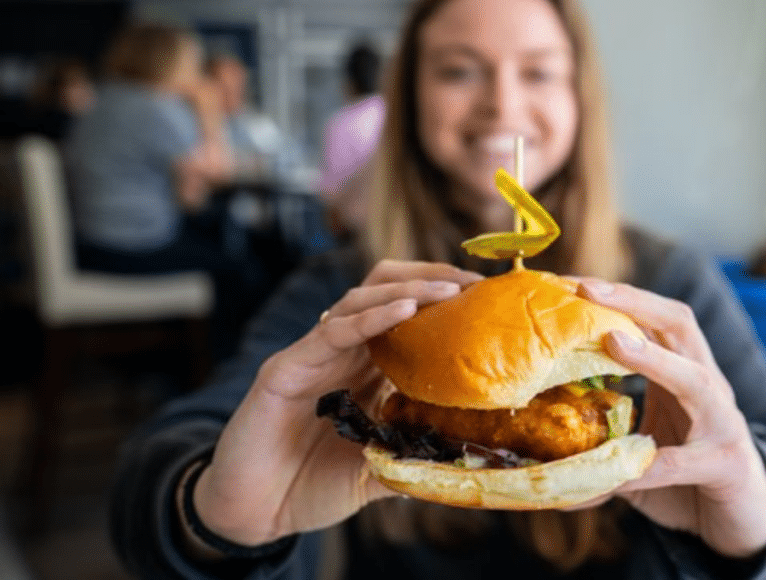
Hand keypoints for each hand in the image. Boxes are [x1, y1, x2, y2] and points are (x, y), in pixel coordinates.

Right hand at [188, 261, 483, 546]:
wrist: (253, 514)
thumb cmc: (311, 488)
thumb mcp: (376, 471)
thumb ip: (412, 456)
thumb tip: (463, 457)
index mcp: (366, 372)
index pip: (408, 318)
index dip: (445, 303)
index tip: (488, 300)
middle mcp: (342, 355)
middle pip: (386, 290)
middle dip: (431, 277)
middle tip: (474, 284)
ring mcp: (313, 357)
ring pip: (361, 300)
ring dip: (409, 289)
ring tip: (450, 290)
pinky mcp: (286, 368)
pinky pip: (332, 332)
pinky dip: (370, 317)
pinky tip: (404, 309)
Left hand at [576, 279, 765, 558]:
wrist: (747, 519)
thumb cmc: (686, 476)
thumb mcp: (641, 447)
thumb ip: (602, 441)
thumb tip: (538, 455)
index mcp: (683, 369)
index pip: (653, 317)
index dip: (615, 296)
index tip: (569, 281)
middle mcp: (707, 385)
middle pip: (679, 324)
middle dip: (634, 301)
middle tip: (587, 289)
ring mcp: (723, 422)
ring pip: (695, 379)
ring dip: (653, 358)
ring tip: (614, 341)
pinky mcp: (728, 464)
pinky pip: (686, 461)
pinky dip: (651, 465)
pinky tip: (622, 472)